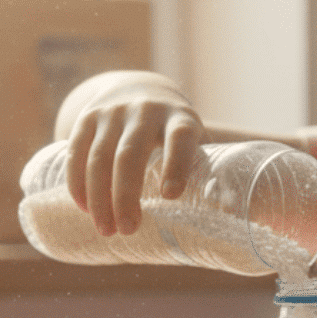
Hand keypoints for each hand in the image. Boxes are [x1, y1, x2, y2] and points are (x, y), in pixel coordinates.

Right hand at [62, 79, 202, 236]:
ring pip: (99, 156)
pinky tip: (84, 208)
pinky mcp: (88, 117)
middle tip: (128, 230)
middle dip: (126, 195)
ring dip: (99, 197)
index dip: (176, 165)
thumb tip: (239, 215)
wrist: (138, 87)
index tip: (170, 196)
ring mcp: (113, 112)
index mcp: (180, 119)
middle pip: (131, 154)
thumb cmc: (175, 130)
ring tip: (106, 229)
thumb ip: (209, 171)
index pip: (180, 138)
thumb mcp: (195, 139)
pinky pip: (77, 151)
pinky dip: (77, 183)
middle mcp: (146, 111)